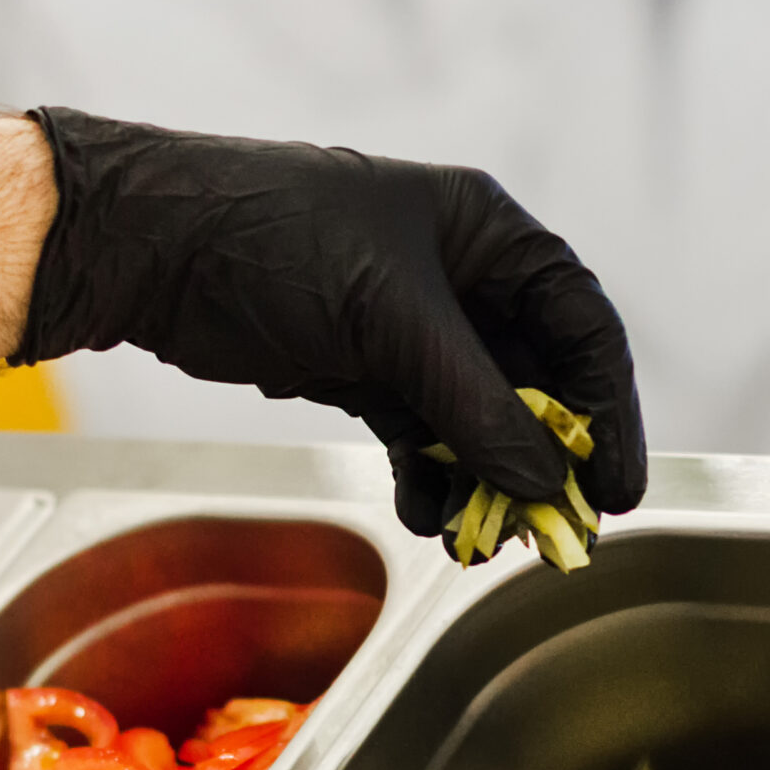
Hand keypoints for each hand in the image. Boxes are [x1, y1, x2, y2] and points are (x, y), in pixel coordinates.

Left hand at [11, 109, 646, 533]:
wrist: (151, 248)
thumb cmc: (272, 237)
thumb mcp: (391, 317)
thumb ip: (474, 404)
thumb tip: (544, 480)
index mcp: (484, 232)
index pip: (581, 323)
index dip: (609, 408)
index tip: (617, 484)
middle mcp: (457, 277)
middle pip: (535, 381)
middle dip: (544, 458)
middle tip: (557, 529)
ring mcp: (407, 326)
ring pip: (476, 418)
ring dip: (485, 480)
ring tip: (482, 536)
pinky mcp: (360, 368)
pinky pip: (421, 435)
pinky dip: (431, 478)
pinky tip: (430, 518)